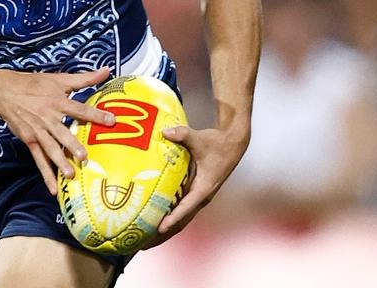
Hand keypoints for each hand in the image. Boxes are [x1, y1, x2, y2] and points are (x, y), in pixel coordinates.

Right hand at [0, 67, 115, 194]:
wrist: (6, 93)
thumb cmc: (36, 85)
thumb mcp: (60, 79)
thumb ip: (85, 78)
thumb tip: (107, 70)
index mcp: (58, 101)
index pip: (80, 109)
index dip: (95, 114)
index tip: (111, 120)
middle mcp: (48, 117)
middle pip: (62, 133)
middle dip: (72, 145)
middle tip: (84, 157)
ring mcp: (38, 131)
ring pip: (50, 148)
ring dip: (60, 162)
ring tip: (70, 174)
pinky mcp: (30, 141)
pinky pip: (39, 160)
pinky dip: (46, 174)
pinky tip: (54, 189)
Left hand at [142, 124, 248, 247]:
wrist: (232, 144)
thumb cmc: (217, 143)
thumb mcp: (200, 139)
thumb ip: (182, 135)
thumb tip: (165, 132)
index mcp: (204, 189)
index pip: (186, 207)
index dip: (173, 218)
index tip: (160, 228)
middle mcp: (201, 197)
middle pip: (182, 222)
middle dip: (163, 234)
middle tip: (143, 244)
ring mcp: (198, 197)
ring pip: (181, 220)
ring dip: (165, 231)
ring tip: (145, 242)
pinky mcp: (195, 194)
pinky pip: (180, 212)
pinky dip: (169, 219)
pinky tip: (154, 223)